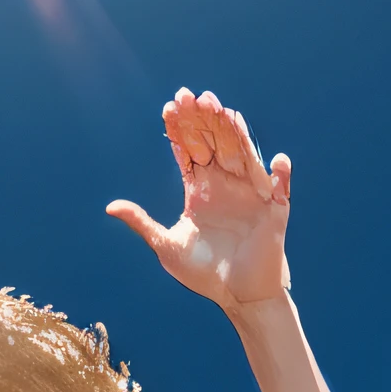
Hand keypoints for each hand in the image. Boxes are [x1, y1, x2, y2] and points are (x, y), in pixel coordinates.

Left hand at [107, 90, 291, 314]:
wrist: (235, 295)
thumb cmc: (202, 273)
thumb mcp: (166, 245)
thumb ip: (142, 223)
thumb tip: (110, 206)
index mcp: (200, 189)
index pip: (189, 150)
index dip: (180, 128)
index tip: (169, 107)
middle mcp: (225, 182)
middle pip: (213, 141)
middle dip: (202, 119)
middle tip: (190, 96)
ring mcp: (250, 191)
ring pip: (241, 151)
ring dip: (232, 130)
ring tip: (220, 108)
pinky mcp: (273, 208)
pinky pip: (280, 187)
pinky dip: (280, 173)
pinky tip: (275, 160)